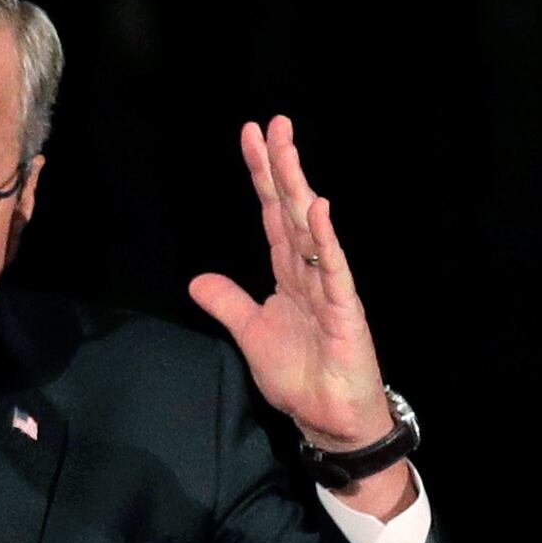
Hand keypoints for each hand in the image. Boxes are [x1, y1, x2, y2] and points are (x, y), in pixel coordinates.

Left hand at [186, 115, 406, 502]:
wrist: (330, 419)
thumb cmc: (300, 378)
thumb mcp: (252, 334)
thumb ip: (229, 303)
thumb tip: (196, 280)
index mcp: (289, 274)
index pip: (272, 216)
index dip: (261, 178)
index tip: (251, 136)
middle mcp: (310, 272)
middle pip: (291, 210)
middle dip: (281, 166)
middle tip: (273, 123)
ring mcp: (330, 287)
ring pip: (311, 229)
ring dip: (298, 189)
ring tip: (289, 150)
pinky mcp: (345, 311)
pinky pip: (334, 268)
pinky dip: (325, 238)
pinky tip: (317, 208)